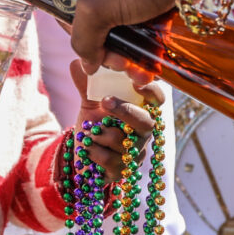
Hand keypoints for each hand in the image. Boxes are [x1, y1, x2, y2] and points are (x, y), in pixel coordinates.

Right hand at [61, 0, 232, 73]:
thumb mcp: (96, 8)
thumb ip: (83, 39)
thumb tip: (87, 65)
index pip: (64, 2)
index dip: (74, 31)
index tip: (90, 52)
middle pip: (95, 20)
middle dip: (107, 49)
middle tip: (120, 65)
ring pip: (121, 26)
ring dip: (128, 53)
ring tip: (139, 71)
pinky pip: (143, 23)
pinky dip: (146, 44)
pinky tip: (151, 64)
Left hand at [70, 60, 163, 181]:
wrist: (80, 153)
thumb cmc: (93, 123)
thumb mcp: (89, 102)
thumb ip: (86, 84)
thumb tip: (77, 63)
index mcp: (141, 110)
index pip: (156, 100)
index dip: (151, 91)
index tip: (136, 82)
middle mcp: (143, 132)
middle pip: (146, 122)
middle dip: (125, 111)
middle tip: (105, 100)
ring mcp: (134, 153)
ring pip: (121, 141)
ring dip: (97, 133)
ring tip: (88, 132)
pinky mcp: (123, 171)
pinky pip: (109, 159)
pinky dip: (92, 151)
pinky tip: (89, 149)